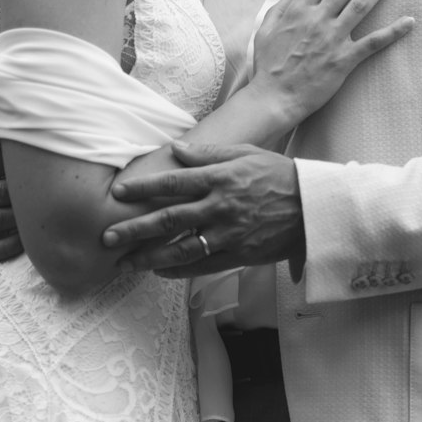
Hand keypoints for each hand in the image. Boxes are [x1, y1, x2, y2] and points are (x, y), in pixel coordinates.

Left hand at [103, 142, 303, 275]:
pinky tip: (159, 271)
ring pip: (181, 249)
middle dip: (134, 229)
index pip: (173, 182)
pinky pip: (203, 266)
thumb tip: (175, 149)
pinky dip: (179, 270)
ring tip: (125, 263)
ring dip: (149, 257)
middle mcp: (220, 207)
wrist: (314, 207)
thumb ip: (208, 153)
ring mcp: (229, 234)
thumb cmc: (278, 175)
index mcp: (220, 178)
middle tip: (107, 237)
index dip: (143, 188)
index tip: (118, 194)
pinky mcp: (239, 254)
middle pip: (169, 219)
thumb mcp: (245, 153)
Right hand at [251, 0, 414, 123]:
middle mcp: (318, 19)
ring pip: (362, 4)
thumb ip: (277, 11)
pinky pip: (373, 43)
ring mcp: (332, 38)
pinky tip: (409, 21)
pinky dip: (393, 32)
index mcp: (298, 10)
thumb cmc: (268, 68)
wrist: (275, 98)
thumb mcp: (264, 33)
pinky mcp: (344, 59)